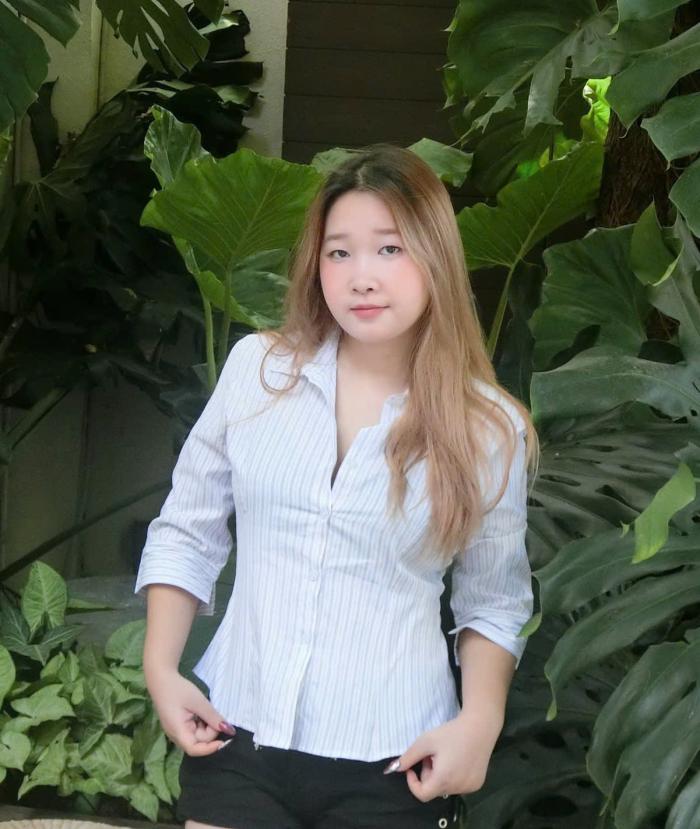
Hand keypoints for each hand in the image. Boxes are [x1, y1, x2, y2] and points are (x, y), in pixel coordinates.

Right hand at [146, 666, 235, 756]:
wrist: (162, 679)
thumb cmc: (179, 690)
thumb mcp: (199, 702)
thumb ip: (213, 718)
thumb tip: (229, 730)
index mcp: (178, 732)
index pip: (194, 750)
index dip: (210, 748)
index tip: (224, 740)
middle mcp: (176, 736)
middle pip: (198, 741)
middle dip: (210, 729)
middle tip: (210, 711)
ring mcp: (176, 731)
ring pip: (197, 735)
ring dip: (205, 725)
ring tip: (202, 709)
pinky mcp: (178, 726)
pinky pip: (193, 730)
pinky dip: (200, 722)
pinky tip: (198, 711)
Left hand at [384, 708, 503, 801]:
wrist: (480, 727)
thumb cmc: (451, 733)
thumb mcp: (425, 741)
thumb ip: (409, 757)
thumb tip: (396, 768)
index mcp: (443, 779)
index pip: (422, 794)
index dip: (413, 783)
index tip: (412, 768)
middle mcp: (458, 788)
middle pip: (434, 788)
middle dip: (428, 773)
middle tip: (432, 754)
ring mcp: (469, 787)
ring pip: (446, 786)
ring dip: (441, 774)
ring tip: (446, 755)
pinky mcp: (477, 783)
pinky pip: (458, 784)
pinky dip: (453, 775)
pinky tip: (458, 758)